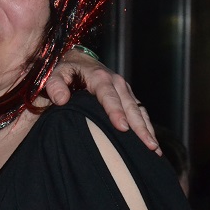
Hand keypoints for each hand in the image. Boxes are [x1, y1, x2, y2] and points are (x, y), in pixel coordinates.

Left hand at [45, 49, 160, 154]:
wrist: (79, 60)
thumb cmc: (66, 70)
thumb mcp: (56, 73)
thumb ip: (55, 85)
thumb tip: (61, 100)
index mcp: (100, 77)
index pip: (109, 96)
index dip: (116, 111)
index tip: (122, 127)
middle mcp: (117, 82)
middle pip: (130, 106)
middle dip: (139, 126)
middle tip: (148, 145)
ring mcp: (125, 90)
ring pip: (139, 111)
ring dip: (147, 129)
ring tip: (154, 149)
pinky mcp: (128, 96)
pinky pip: (141, 112)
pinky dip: (148, 127)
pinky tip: (153, 144)